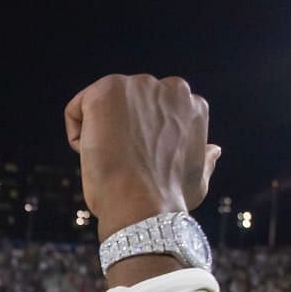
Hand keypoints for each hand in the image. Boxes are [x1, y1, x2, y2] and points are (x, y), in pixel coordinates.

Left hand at [64, 75, 220, 237]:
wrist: (141, 205)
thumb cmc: (166, 200)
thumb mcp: (196, 178)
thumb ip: (203, 158)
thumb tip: (214, 149)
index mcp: (193, 105)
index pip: (154, 113)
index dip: (142, 142)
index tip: (142, 162)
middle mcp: (171, 87)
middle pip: (127, 107)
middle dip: (120, 132)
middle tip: (125, 162)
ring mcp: (139, 86)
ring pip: (102, 109)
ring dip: (99, 135)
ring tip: (113, 160)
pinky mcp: (107, 90)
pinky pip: (76, 110)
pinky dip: (76, 137)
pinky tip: (92, 153)